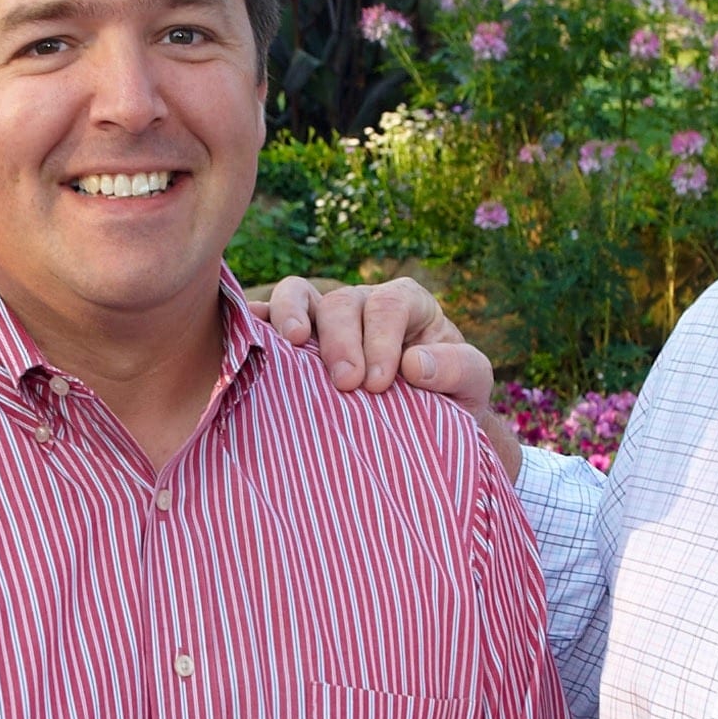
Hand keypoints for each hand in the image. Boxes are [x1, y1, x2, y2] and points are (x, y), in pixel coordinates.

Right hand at [258, 275, 518, 478]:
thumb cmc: (450, 397)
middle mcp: (363, 305)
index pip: (390, 305)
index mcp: (406, 305)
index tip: (382, 382)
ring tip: (291, 342)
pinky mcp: (294, 344)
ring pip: (300, 295)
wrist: (425, 423)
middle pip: (342, 301)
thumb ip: (457, 368)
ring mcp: (324, 321)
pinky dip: (254, 321)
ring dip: (291, 315)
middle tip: (347, 384)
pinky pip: (269, 319)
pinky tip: (244, 335)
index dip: (382, 338)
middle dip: (342, 339)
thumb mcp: (472, 382)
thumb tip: (414, 365)